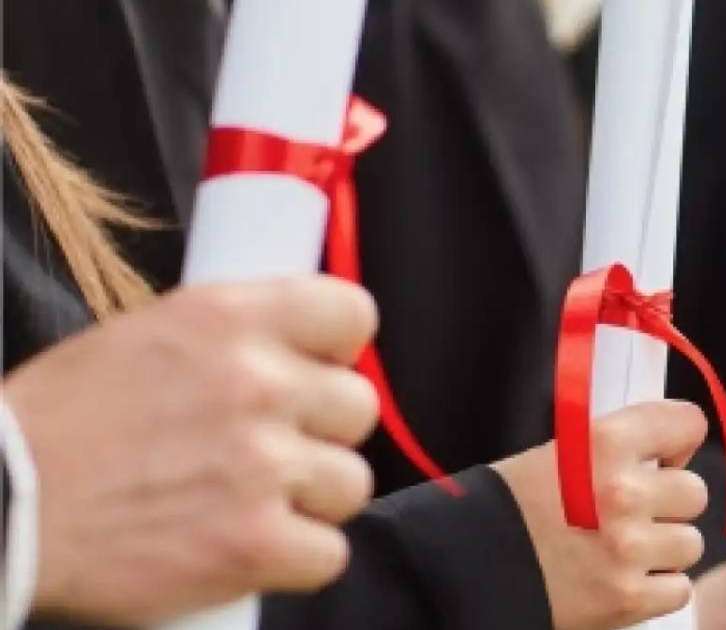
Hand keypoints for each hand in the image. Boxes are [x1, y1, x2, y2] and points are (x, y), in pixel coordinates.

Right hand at [5, 276, 380, 625]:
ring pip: (351, 484)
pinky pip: (329, 554)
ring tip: (250, 502)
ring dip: (311, 499)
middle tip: (269, 448)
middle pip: (358, 409)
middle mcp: (257, 384)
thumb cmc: (59, 423)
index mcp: (229, 318)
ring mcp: (262, 467)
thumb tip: (297, 354)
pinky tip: (247, 548)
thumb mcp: (147, 337)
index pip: (353, 315)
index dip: (339, 350)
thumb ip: (232, 341)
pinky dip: (295, 559)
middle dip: (321, 433)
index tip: (316, 369)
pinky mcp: (254, 545)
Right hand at [492, 401, 708, 629]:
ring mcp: (628, 549)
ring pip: (690, 544)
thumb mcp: (562, 452)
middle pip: (694, 492)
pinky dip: (656, 590)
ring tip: (619, 550)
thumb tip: (674, 453)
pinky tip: (620, 580)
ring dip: (662, 550)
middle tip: (631, 513)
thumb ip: (618, 448)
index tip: (663, 458)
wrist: (466, 566)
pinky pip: (679, 589)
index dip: (679, 442)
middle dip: (668, 504)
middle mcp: (623, 492)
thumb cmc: (512, 505)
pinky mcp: (628, 598)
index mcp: (604, 443)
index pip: (688, 424)